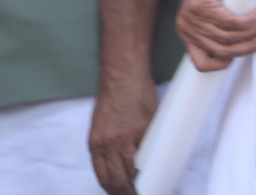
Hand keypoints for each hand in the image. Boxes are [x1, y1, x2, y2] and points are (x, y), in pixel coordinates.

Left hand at [88, 71, 158, 194]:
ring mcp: (126, 138)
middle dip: (128, 194)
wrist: (122, 73)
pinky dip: (154, 166)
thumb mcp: (103, 124)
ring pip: (134, 173)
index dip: (113, 192)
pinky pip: (150, 156)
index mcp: (95, 142)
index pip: (103, 177)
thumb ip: (108, 145)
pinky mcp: (144, 131)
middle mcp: (108, 143)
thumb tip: (121, 165)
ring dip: (142, 185)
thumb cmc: (114, 97)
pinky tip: (159, 172)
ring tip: (150, 190)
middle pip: (118, 181)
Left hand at [175, 0, 255, 71]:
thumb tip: (240, 52)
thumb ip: (222, 35)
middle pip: (222, 52)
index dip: (224, 64)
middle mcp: (185, 27)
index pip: (201, 64)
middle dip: (247, 47)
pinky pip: (230, 23)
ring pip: (229, 38)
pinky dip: (248, 21)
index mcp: (188, 34)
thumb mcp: (216, 18)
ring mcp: (191, 16)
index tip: (242, 52)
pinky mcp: (200, 4)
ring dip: (251, 33)